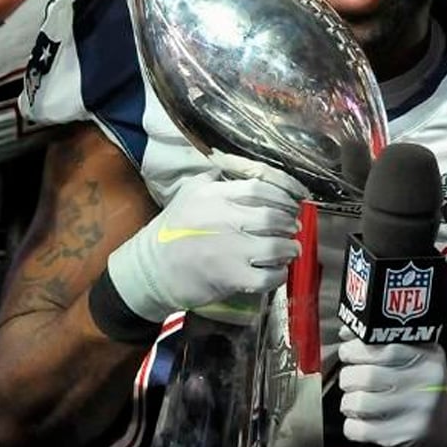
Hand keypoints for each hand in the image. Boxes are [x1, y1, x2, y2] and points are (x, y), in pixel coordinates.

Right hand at [107, 159, 305, 321]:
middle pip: (272, 216)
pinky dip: (279, 274)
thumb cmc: (173, 230)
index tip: (296, 200)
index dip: (285, 193)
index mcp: (215, 195)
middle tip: (294, 226)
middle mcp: (225, 219)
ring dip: (289, 248)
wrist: (151, 269)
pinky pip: (266, 277)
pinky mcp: (229, 277)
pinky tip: (278, 271)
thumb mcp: (189, 192)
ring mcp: (229, 249)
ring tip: (292, 249)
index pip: (261, 187)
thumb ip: (215, 178)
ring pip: (275, 246)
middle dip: (290, 222)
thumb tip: (241, 168)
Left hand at [338, 338, 446, 446]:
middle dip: (348, 376)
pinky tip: (361, 420)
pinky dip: (352, 425)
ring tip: (354, 399)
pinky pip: (361, 429)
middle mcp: (426, 383)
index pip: (384, 347)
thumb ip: (383, 342)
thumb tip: (347, 332)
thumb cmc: (422, 387)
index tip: (348, 351)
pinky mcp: (405, 437)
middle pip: (368, 375)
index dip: (357, 348)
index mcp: (428, 356)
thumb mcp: (416, 358)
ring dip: (348, 401)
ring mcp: (417, 412)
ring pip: (361, 403)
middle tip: (349, 378)